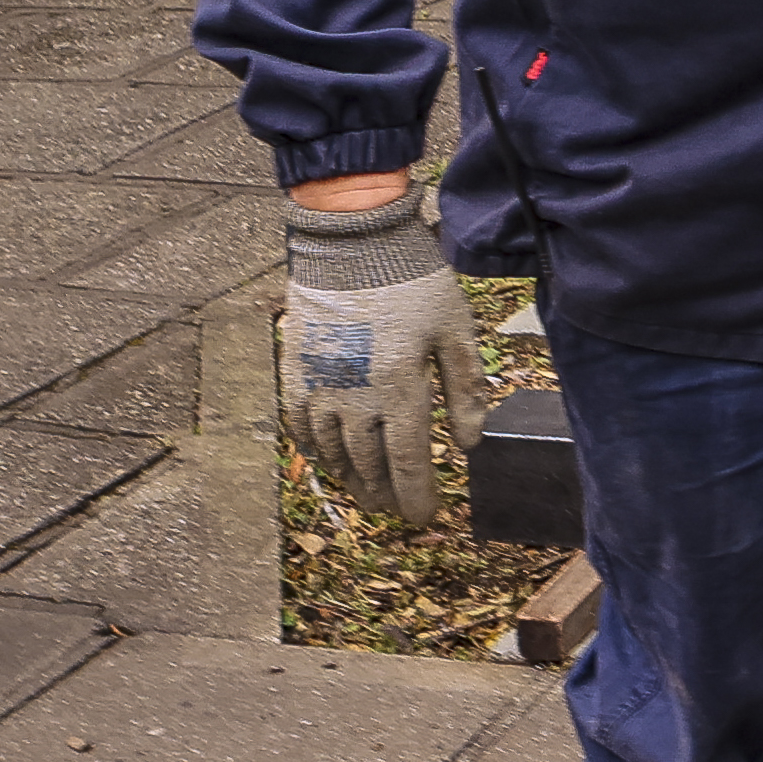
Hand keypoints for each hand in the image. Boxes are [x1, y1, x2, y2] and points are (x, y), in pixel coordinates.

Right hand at [279, 176, 484, 527]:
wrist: (352, 241)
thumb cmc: (412, 281)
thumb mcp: (455, 328)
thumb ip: (465, 388)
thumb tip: (468, 444)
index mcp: (399, 388)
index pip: (406, 462)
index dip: (415, 496)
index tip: (425, 519)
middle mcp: (355, 397)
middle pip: (369, 465)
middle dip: (386, 494)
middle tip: (397, 509)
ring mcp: (320, 386)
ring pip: (334, 452)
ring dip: (352, 479)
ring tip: (367, 493)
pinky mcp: (295, 372)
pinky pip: (300, 427)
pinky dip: (315, 451)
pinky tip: (328, 460)